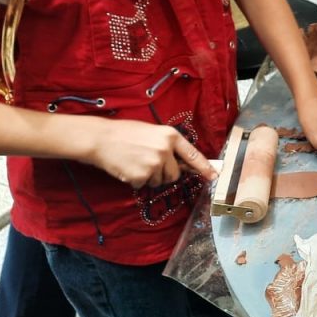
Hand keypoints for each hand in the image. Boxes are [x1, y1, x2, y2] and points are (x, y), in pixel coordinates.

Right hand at [89, 121, 216, 188]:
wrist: (101, 138)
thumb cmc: (127, 133)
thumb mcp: (153, 132)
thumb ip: (170, 146)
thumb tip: (185, 163)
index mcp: (171, 136)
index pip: (194, 155)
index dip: (205, 167)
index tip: (214, 176)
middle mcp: (165, 150)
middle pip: (175, 174)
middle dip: (164, 173)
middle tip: (149, 163)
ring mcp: (154, 164)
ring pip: (160, 181)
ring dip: (150, 177)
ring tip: (136, 162)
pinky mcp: (141, 176)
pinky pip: (144, 185)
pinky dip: (136, 180)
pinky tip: (128, 168)